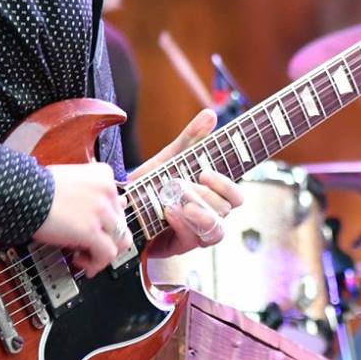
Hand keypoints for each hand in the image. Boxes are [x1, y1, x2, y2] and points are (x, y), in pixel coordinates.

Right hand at [34, 161, 129, 276]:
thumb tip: (99, 210)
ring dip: (103, 251)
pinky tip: (81, 262)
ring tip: (85, 256)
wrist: (23, 192)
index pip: (118, 203)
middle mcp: (107, 192)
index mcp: (103, 175)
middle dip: (106, 237)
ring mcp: (101, 211)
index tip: (97, 228)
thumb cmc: (37, 186)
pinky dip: (97, 262)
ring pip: (119, 239)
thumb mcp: (69, 179)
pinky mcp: (91, 230)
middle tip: (90, 246)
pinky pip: (107, 253)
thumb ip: (87, 191)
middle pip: (121, 222)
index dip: (107, 220)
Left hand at [135, 109, 245, 258]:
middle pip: (226, 210)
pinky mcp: (180, 245)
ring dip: (199, 212)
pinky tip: (168, 212)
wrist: (123, 205)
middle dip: (206, 196)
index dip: (227, 186)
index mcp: (213, 195)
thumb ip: (191, 138)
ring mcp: (197, 232)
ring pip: (215, 229)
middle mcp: (210, 215)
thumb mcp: (171, 158)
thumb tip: (210, 114)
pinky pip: (192, 239)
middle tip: (182, 184)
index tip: (205, 173)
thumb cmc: (151, 182)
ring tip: (178, 201)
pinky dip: (182, 223)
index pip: (237, 197)